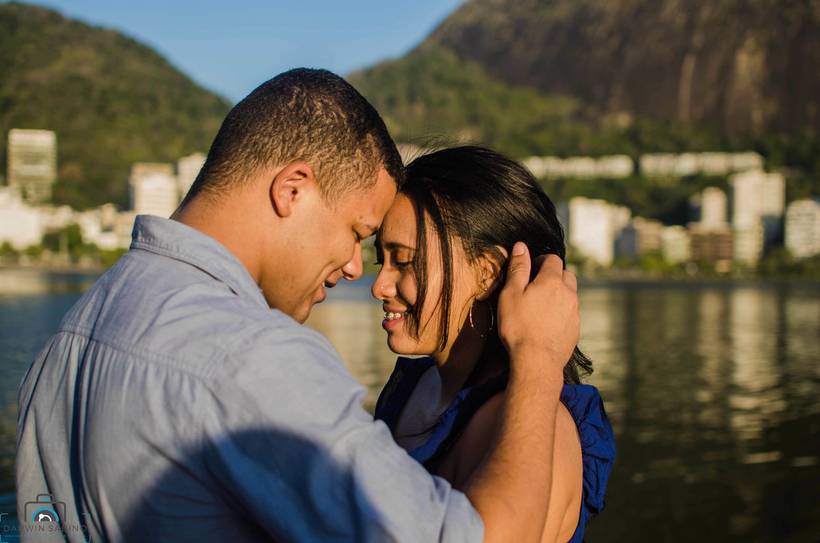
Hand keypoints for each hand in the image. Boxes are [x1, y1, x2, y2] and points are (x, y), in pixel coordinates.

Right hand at [497, 242, 578, 371]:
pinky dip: (561, 311)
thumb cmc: (519, 326)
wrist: (537, 361)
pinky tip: (546, 322)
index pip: (553, 259)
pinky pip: (570, 312)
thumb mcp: (511, 294)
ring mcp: (574, 312)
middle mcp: (568, 293)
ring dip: (558, 293)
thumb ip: (518, 268)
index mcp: (552, 281)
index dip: (541, 260)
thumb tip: (521, 246)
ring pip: (570, 294)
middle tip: (535, 286)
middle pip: (566, 274)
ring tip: (540, 306)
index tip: (530, 269)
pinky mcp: (576, 328)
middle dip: (553, 275)